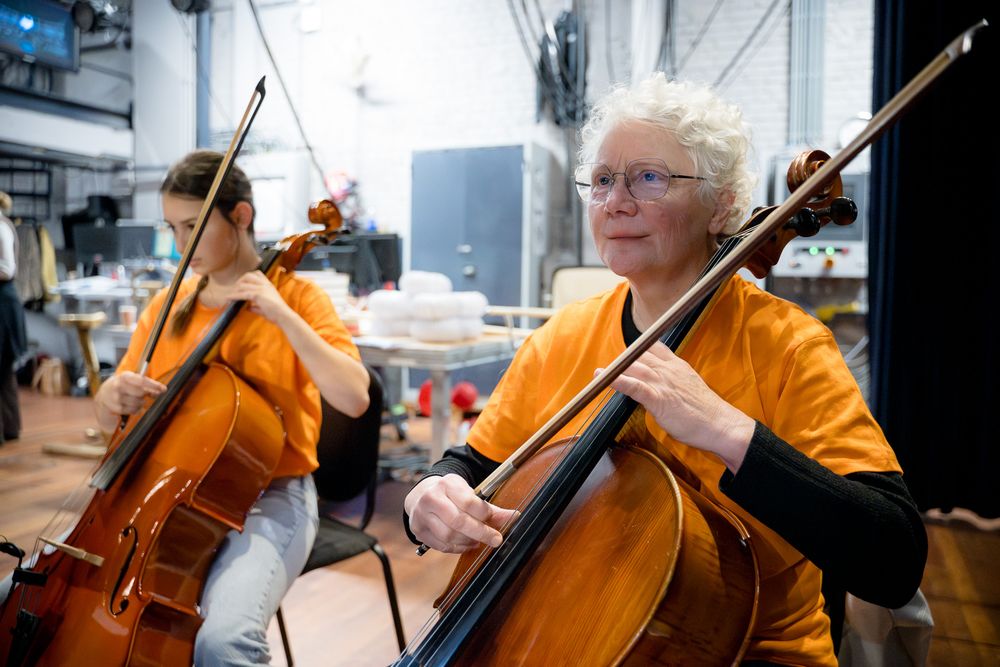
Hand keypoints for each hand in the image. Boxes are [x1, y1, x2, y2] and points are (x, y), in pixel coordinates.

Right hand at [98, 371, 166, 416]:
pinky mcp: (116, 408)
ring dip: (140, 402)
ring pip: (138, 402)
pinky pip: (133, 410)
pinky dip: (135, 409)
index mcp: (124, 376)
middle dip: (146, 394)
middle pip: (141, 392)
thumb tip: (161, 390)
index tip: (163, 389)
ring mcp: (116, 398)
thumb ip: (145, 383)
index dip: (154, 385)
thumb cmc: (122, 387)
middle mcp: (118, 386)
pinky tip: (131, 405)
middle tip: (146, 394)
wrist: (103, 397)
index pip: (142, 380)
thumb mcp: (131, 380)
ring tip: (135, 399)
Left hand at [227, 271, 292, 323]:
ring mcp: (261, 289)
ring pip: (242, 285)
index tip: (242, 283)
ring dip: (235, 290)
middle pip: (247, 276)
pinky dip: (234, 296)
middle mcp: (264, 284)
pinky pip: (242, 294)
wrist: (284, 316)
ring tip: (230, 295)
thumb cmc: (277, 313)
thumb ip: (256, 305)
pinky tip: (228, 298)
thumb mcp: (266, 306)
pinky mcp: (257, 295)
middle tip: (235, 289)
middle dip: (239, 281)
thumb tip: (247, 307)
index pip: (257, 273)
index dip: (247, 277)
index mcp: (268, 285)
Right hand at [404, 474, 517, 553]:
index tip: (495, 520)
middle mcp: (431, 499)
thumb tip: (514, 516)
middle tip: (496, 539)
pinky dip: (457, 548)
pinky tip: (466, 544)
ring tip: (478, 540)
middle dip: (481, 533)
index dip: (485, 514)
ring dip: (468, 541)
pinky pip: (442, 545)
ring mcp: (422, 515)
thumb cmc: (449, 493)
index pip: (469, 502)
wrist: (420, 495)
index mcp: (446, 484)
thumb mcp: (467, 492)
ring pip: (449, 536)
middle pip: (458, 521)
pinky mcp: (418, 531)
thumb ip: (488, 507)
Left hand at [604, 342, 754, 471]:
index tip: (627, 352)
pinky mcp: (659, 399)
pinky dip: (617, 381)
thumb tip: (662, 385)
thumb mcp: (689, 387)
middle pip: (638, 356)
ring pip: (633, 367)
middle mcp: (668, 370)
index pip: (653, 347)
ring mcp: (663, 383)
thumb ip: (673, 381)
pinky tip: (604, 379)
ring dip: (614, 369)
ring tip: (598, 373)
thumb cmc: (706, 412)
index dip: (637, 349)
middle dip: (621, 361)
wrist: (720, 425)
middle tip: (608, 368)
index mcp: (677, 366)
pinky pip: (634, 386)